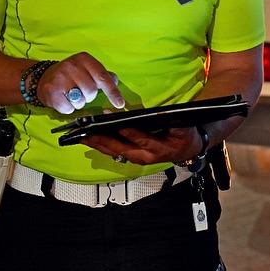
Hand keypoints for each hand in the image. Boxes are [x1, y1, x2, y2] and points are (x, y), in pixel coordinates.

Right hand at [37, 52, 124, 113]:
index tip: (119, 103)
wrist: (44, 78)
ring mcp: (60, 78)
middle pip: (92, 91)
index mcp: (84, 59)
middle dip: (89, 96)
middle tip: (80, 91)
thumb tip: (114, 80)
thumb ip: (102, 75)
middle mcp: (71, 65)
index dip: (112, 92)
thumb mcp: (87, 69)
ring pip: (80, 101)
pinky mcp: (51, 91)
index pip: (102, 77)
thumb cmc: (71, 75)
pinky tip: (64, 99)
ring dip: (79, 103)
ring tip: (71, 94)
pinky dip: (68, 108)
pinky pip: (68, 108)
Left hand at [77, 125, 201, 165]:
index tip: (117, 124)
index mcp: (158, 148)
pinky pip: (114, 152)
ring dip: (97, 144)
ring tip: (82, 136)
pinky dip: (101, 145)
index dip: (130, 132)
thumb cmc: (184, 135)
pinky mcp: (132, 157)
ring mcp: (136, 158)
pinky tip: (90, 140)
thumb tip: (153, 113)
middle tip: (88, 132)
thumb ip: (168, 121)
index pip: (142, 139)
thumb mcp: (181, 127)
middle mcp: (144, 156)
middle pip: (120, 148)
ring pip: (114, 152)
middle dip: (103, 140)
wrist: (187, 149)